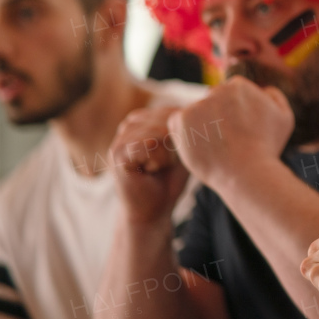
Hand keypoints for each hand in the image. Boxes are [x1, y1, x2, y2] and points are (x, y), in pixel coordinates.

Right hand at [110, 105, 190, 225]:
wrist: (153, 211)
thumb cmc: (170, 180)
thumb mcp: (184, 148)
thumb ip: (187, 127)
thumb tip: (201, 107)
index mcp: (146, 118)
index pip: (175, 111)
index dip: (183, 136)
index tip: (174, 157)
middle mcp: (131, 123)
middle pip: (169, 119)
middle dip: (175, 145)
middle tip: (164, 165)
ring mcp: (121, 136)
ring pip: (160, 132)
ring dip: (167, 155)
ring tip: (156, 168)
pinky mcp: (117, 152)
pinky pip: (149, 145)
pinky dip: (158, 161)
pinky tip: (150, 171)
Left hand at [169, 77, 293, 188]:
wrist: (248, 173)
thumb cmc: (267, 148)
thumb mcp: (284, 117)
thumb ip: (274, 96)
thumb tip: (263, 88)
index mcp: (239, 85)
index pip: (230, 95)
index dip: (234, 115)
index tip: (240, 132)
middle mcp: (217, 90)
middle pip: (211, 102)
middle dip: (216, 118)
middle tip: (227, 142)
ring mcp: (197, 104)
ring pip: (195, 113)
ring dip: (201, 127)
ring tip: (215, 148)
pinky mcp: (181, 120)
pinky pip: (177, 123)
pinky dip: (184, 134)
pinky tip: (200, 147)